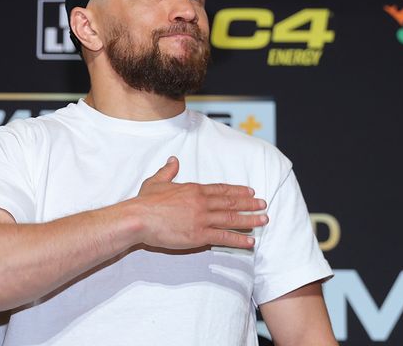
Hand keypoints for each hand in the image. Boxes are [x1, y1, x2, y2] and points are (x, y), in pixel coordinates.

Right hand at [131, 156, 267, 249]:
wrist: (139, 218)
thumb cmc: (145, 202)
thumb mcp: (157, 181)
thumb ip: (168, 171)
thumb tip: (173, 160)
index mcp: (193, 189)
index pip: (221, 189)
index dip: (237, 190)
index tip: (250, 191)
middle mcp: (202, 202)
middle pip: (231, 202)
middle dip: (249, 203)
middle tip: (263, 204)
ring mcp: (202, 219)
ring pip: (231, 219)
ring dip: (249, 219)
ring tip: (263, 220)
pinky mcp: (199, 235)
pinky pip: (223, 237)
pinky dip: (238, 239)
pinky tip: (250, 241)